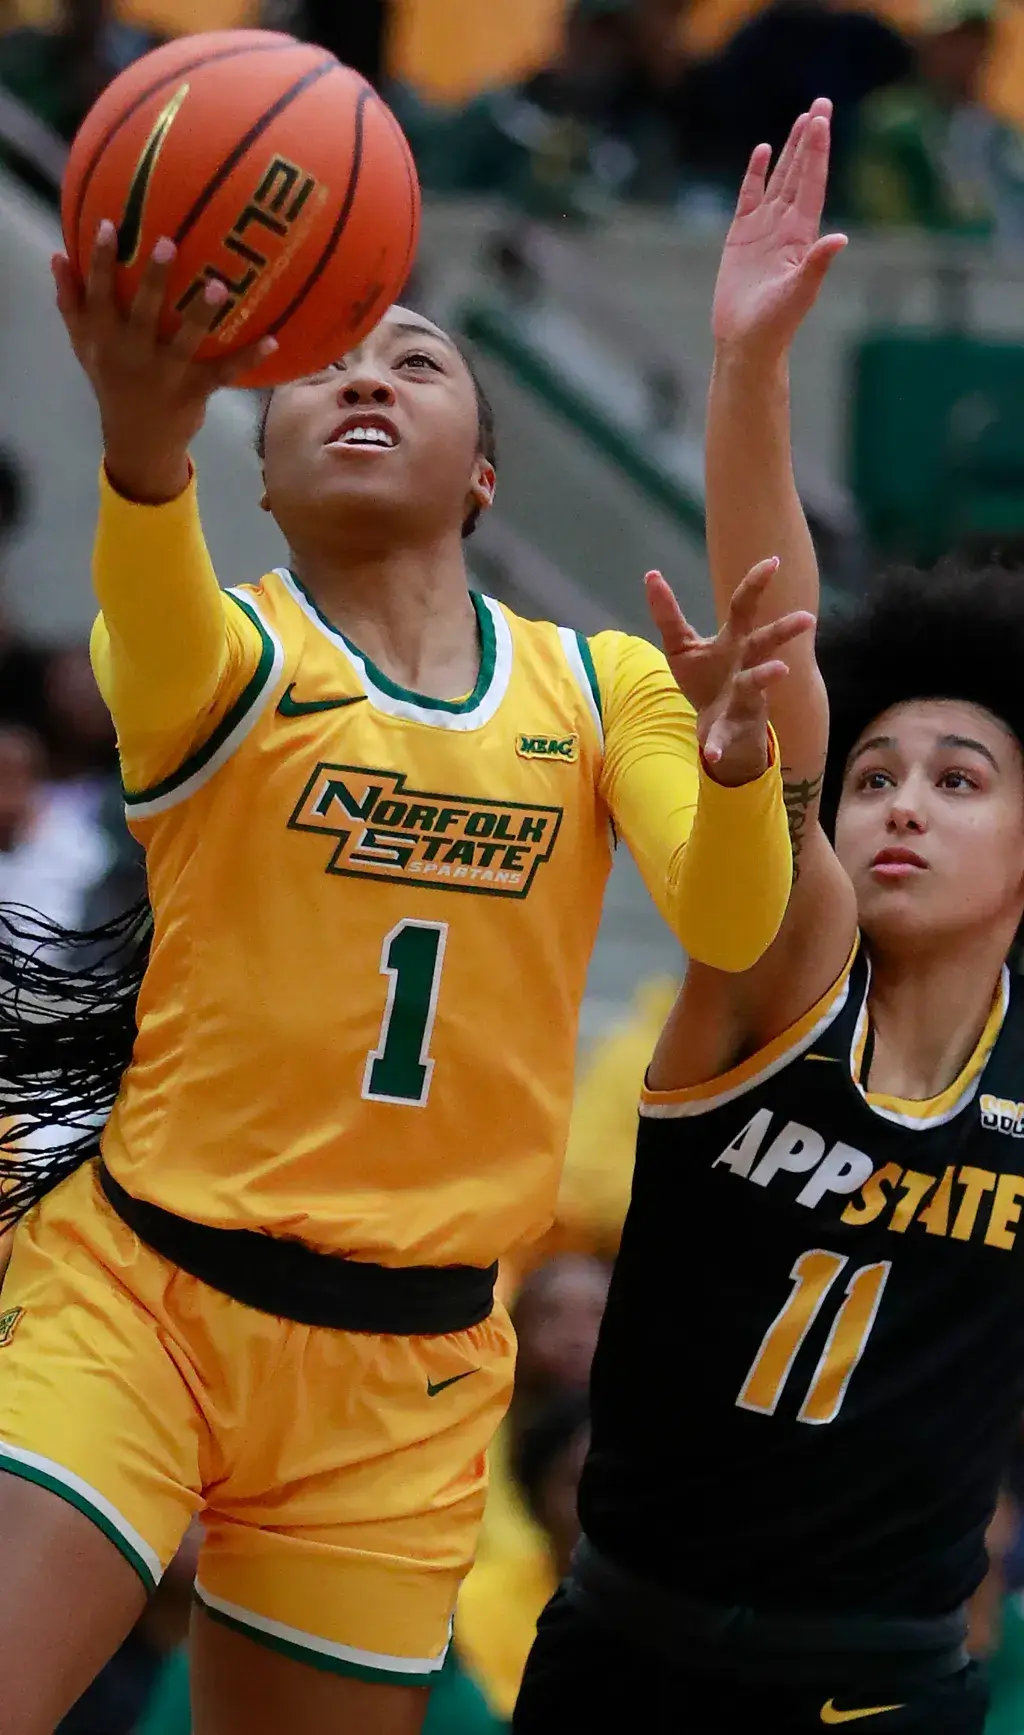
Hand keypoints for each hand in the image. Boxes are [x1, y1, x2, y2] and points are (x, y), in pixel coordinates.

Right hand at [52, 221, 277, 502]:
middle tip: (167, 242)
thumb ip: (72, 303)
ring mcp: (166, 373)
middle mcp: (134, 354)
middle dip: (155, 279)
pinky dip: (249, 357)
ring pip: (185, 340)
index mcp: (106, 338)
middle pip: (143, 311)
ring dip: (202, 313)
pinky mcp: (195, 390)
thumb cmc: (113, 381)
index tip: (108, 225)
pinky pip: (225, 371)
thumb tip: (58, 256)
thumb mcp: (85, 346)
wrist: (137, 441)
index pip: (99, 293)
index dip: (101, 261)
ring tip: (218, 285)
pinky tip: (273, 339)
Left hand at [646, 557, 813, 786]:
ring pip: (757, 684)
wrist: (717, 728)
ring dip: (766, 676)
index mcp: (734, 642)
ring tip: (779, 670)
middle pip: (766, 643)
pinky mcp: (732, 727)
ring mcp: (744, 697)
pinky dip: (718, 745)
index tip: (773, 561)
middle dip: (784, 631)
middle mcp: (746, 665)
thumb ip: (668, 614)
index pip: (745, 608)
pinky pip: (724, 736)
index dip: (757, 584)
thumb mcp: (682, 646)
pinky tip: (711, 755)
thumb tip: (650, 575)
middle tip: (806, 618)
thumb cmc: (706, 679)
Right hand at [712, 97, 846, 363]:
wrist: (747, 341)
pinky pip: (749, 197)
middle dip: (810, 139)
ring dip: (790, 150)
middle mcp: (786, 226)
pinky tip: (762, 152)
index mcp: (802, 234)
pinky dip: (755, 174)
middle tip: (820, 103)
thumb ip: (817, 263)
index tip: (821, 119)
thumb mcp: (799, 292)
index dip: (817, 151)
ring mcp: (764, 230)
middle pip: (800, 172)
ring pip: (779, 179)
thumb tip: (840, 238)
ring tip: (801, 120)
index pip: (812, 183)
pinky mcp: (740, 238)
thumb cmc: (775, 323)